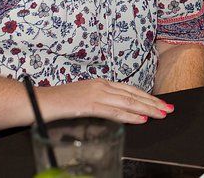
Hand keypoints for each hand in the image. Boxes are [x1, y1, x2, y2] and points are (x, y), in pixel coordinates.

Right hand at [37, 79, 173, 124]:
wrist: (35, 101)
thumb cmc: (57, 103)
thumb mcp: (82, 100)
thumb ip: (99, 103)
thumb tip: (116, 112)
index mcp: (100, 83)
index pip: (129, 90)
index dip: (147, 96)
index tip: (160, 103)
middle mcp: (100, 85)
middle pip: (132, 94)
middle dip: (153, 102)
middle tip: (169, 109)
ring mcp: (94, 94)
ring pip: (127, 102)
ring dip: (146, 108)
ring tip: (160, 114)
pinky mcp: (87, 105)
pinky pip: (113, 111)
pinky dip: (128, 115)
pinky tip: (140, 119)